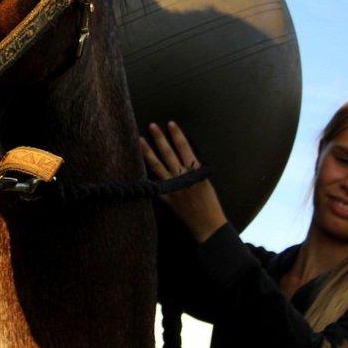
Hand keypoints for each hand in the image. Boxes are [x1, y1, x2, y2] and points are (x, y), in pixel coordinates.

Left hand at [140, 121, 226, 242]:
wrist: (208, 224)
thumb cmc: (210, 203)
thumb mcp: (205, 181)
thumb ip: (193, 169)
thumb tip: (181, 155)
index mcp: (195, 171)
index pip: (185, 148)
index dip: (177, 135)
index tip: (171, 123)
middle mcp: (183, 177)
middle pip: (169, 153)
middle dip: (160, 138)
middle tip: (152, 125)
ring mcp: (173, 188)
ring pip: (158, 166)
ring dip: (148, 152)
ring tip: (140, 139)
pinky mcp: (167, 198)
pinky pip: (154, 184)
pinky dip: (146, 175)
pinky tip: (137, 166)